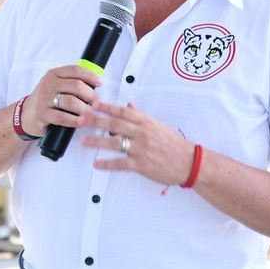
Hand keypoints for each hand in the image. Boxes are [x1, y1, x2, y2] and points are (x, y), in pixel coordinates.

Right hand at [19, 65, 101, 137]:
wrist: (25, 115)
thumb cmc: (46, 100)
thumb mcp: (56, 85)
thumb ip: (72, 82)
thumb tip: (96, 84)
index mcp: (54, 74)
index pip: (75, 70)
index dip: (90, 76)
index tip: (100, 83)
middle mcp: (48, 84)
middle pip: (76, 86)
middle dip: (90, 95)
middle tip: (97, 103)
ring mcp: (44, 99)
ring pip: (71, 102)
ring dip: (84, 109)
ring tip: (90, 113)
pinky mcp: (42, 114)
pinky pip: (63, 117)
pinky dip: (75, 120)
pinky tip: (81, 122)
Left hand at [78, 101, 194, 186]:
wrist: (189, 162)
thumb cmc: (174, 144)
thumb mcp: (158, 125)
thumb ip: (141, 116)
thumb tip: (129, 106)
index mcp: (145, 122)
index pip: (122, 111)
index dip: (106, 107)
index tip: (93, 104)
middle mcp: (142, 133)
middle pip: (114, 124)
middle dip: (95, 120)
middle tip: (80, 118)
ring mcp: (141, 148)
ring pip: (115, 142)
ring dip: (97, 141)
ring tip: (84, 141)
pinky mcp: (141, 164)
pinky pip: (121, 163)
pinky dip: (107, 163)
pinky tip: (96, 163)